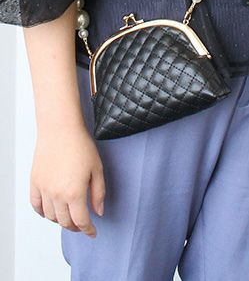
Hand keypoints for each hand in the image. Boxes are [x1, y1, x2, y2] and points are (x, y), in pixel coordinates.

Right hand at [30, 121, 104, 237]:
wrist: (60, 130)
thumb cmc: (81, 146)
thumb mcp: (97, 169)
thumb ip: (98, 193)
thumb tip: (99, 212)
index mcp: (74, 193)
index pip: (81, 221)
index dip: (88, 230)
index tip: (93, 233)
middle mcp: (56, 195)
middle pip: (65, 222)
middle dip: (75, 226)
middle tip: (82, 225)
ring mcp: (43, 190)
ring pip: (51, 216)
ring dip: (60, 220)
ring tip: (69, 216)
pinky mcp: (34, 183)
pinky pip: (36, 206)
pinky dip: (43, 213)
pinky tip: (51, 212)